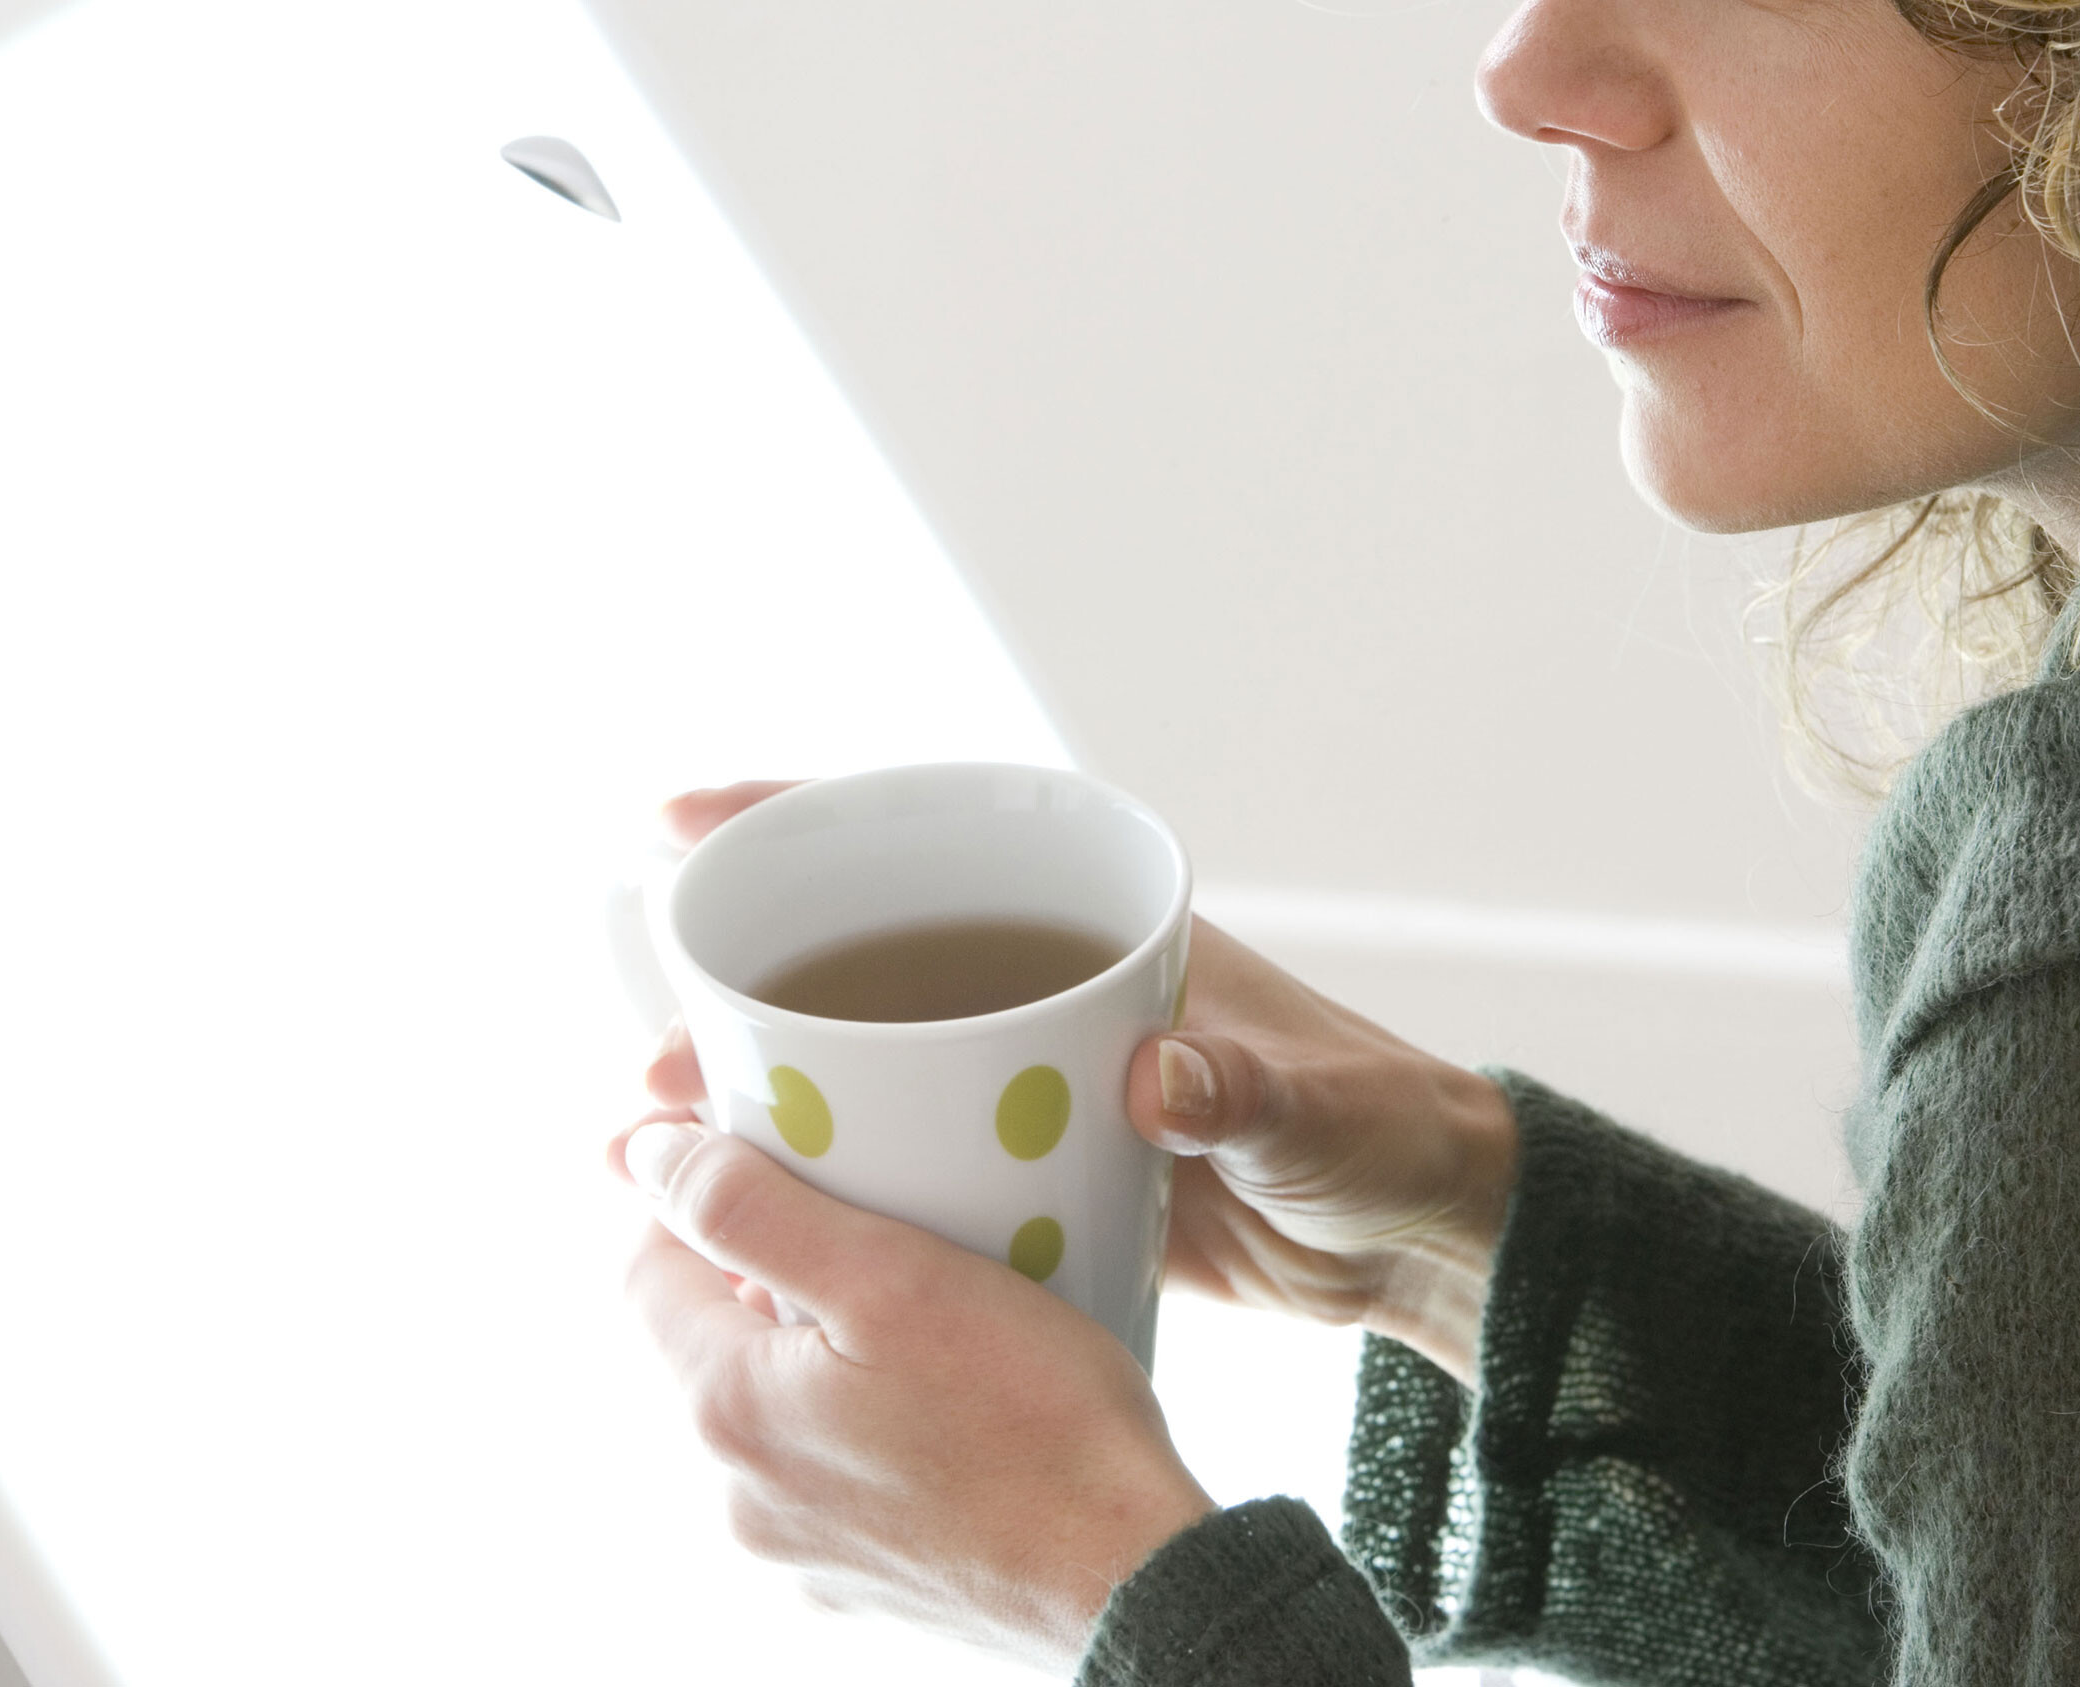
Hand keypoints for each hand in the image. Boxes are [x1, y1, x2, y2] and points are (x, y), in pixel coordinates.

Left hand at [606, 1115, 1216, 1668]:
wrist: (1131, 1576)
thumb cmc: (1032, 1421)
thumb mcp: (889, 1274)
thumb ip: (751, 1210)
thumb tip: (647, 1159)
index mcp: (728, 1410)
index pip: (646, 1270)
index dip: (692, 1197)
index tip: (765, 1159)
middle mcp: (740, 1496)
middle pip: (712, 1342)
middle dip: (767, 1274)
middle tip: (869, 1223)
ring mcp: (799, 1552)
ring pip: (776, 1408)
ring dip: (820, 1350)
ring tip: (919, 1309)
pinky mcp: (862, 1581)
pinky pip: (834, 1472)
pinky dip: (866, 1423)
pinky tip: (945, 1400)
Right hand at [649, 780, 1519, 1384]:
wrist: (1417, 1234)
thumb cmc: (1380, 1131)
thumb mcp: (1316, 1109)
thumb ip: (1246, 1088)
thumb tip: (1162, 1077)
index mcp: (1098, 925)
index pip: (927, 840)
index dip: (796, 819)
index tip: (681, 821)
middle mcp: (1042, 987)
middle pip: (863, 961)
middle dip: (751, 991)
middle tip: (662, 1054)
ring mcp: (1026, 1081)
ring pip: (869, 1068)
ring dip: (773, 1099)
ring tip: (673, 1140)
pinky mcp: (1032, 1172)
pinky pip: (911, 1161)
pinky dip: (838, 1182)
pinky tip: (764, 1221)